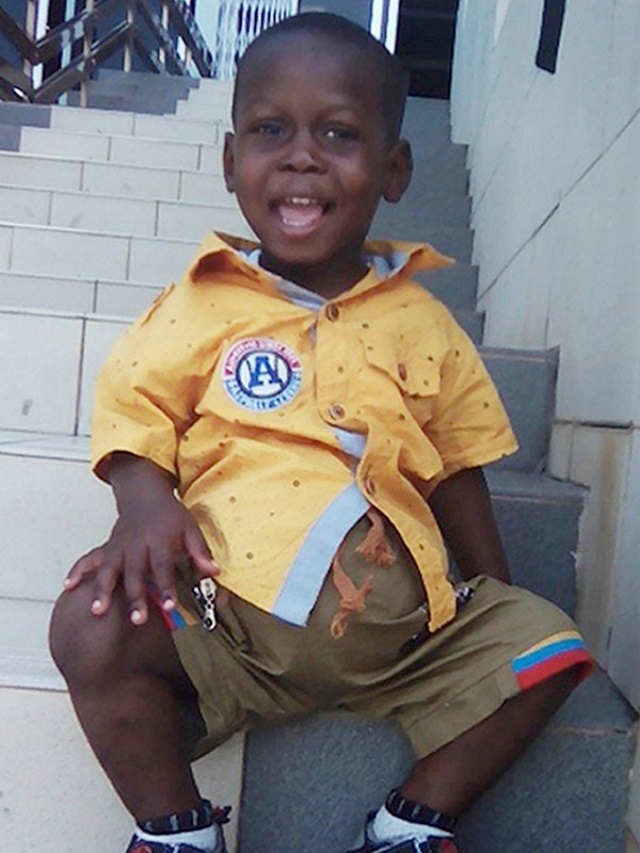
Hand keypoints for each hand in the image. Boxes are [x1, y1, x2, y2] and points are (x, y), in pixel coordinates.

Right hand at [65, 495, 218, 624]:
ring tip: (97, 611)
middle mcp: (137, 544)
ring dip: (103, 590)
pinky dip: (79, 571)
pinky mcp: (107, 547)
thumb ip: (200, 551)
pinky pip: (90, 558)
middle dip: (135, 597)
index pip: (163, 567)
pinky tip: (69, 586)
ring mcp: (119, 546)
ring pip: (109, 569)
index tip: (169, 606)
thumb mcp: (190, 528)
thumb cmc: (169, 515)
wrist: (144, 494)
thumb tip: (214, 573)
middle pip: (135, 573)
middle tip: (137, 620)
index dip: (166, 587)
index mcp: (160, 540)